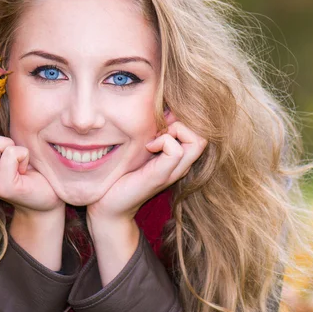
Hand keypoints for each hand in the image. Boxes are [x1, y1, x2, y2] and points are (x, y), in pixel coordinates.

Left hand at [87, 120, 207, 221]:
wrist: (108, 205)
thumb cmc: (121, 173)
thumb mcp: (141, 146)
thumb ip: (154, 132)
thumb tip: (162, 106)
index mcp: (178, 158)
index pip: (201, 130)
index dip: (184, 119)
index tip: (160, 124)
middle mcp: (181, 165)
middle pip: (204, 135)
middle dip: (184, 123)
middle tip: (159, 130)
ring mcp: (173, 171)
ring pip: (197, 141)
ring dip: (175, 131)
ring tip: (154, 139)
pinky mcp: (160, 176)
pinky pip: (176, 151)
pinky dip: (164, 141)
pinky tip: (148, 147)